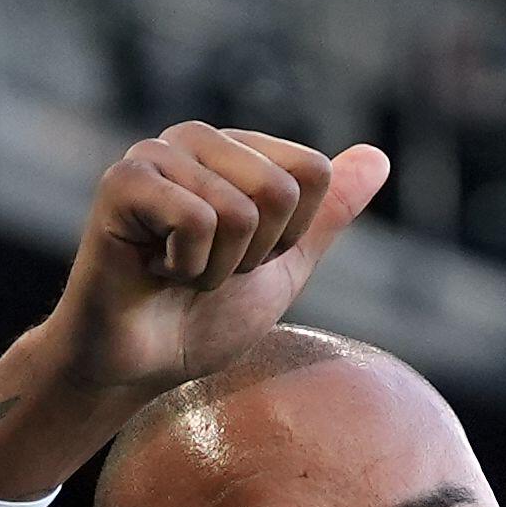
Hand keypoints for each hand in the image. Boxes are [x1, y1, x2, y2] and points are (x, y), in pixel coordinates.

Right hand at [0, 126, 392, 502]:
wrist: (138, 368)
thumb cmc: (202, 320)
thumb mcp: (284, 268)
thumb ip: (328, 214)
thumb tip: (380, 155)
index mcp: (238, 149)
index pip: (312, 173)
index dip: (289, 238)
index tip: (243, 261)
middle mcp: (197, 138)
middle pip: (281, 191)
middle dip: (253, 256)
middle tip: (205, 270)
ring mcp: (157, 153)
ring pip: (242, 212)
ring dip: (217, 269)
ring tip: (176, 272)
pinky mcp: (124, 181)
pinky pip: (198, 220)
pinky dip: (186, 268)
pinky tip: (152, 271)